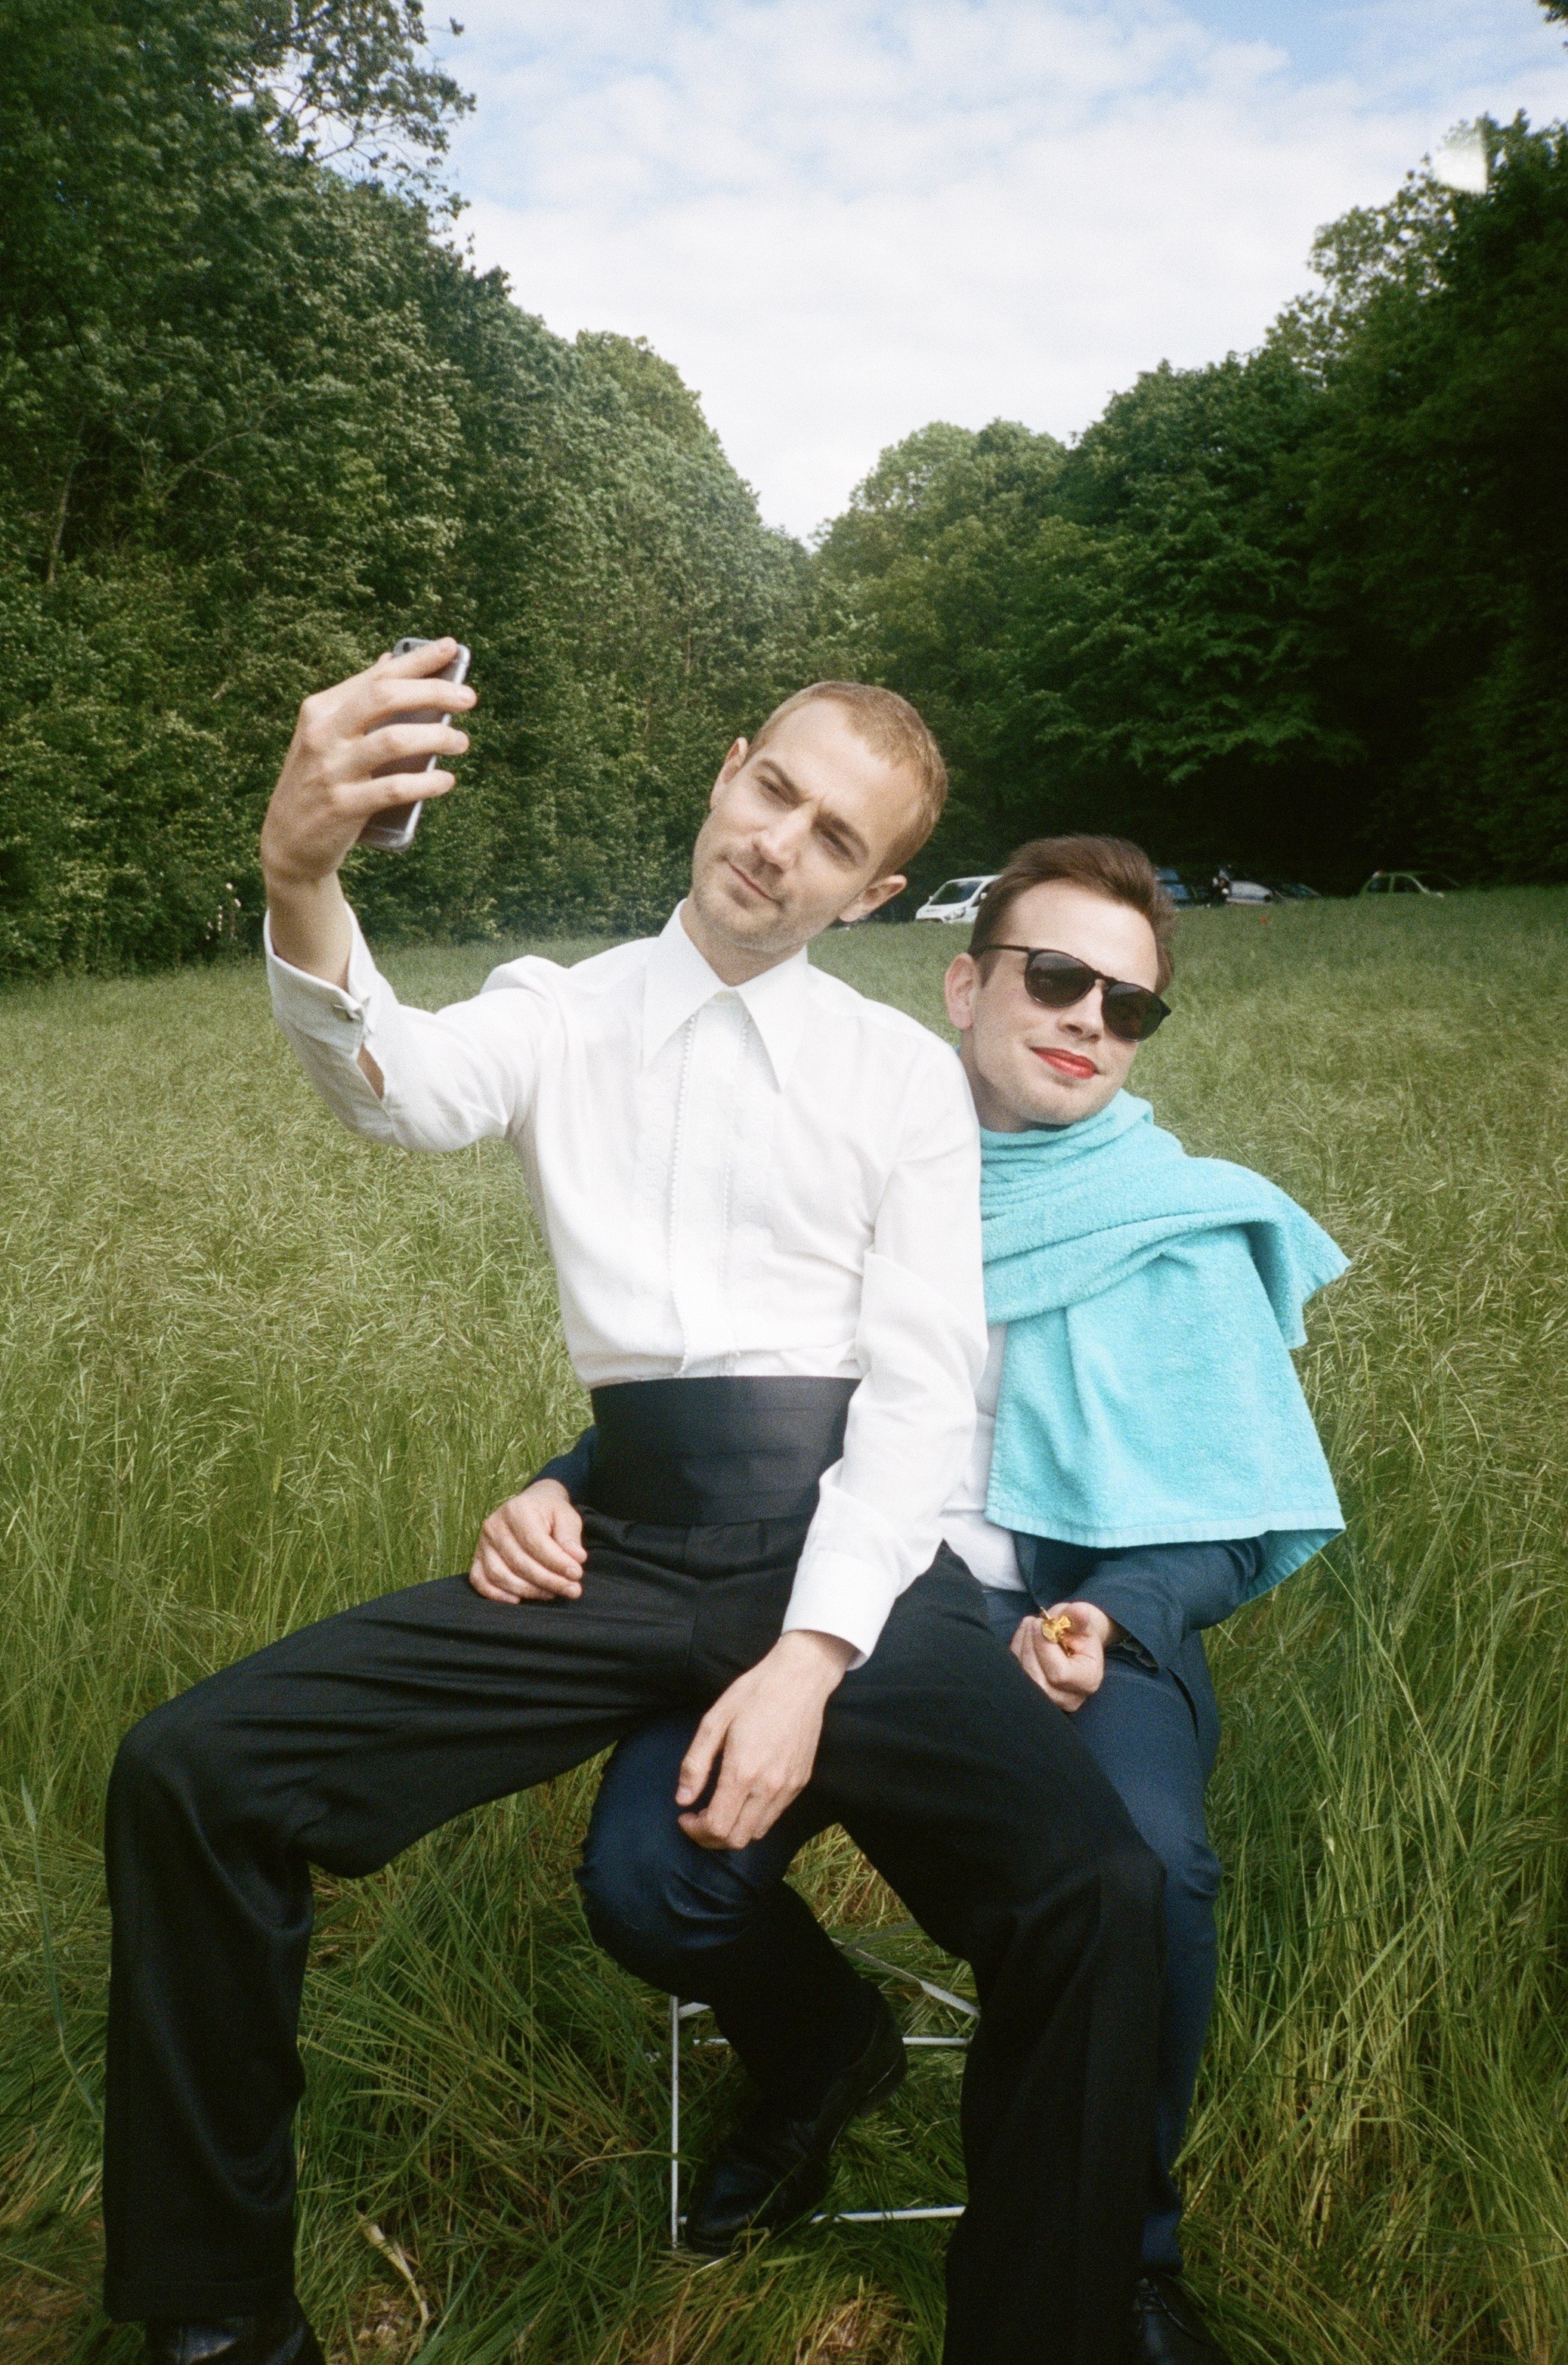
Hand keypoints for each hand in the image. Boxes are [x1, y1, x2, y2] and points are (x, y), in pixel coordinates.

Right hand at [260, 640, 475, 985]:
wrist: (287, 841)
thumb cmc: (319, 781)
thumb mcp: (327, 735)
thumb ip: (358, 699)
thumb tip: (391, 659)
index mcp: (322, 710)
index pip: (377, 676)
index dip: (418, 660)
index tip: (451, 647)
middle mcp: (323, 734)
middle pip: (386, 698)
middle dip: (434, 692)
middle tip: (468, 698)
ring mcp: (331, 770)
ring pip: (394, 740)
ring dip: (437, 738)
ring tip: (462, 742)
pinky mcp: (343, 806)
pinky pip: (394, 788)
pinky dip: (426, 782)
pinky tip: (446, 780)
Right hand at [468, 1479, 586, 1604]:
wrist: (531, 1505)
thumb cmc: (550, 1513)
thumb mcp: (567, 1516)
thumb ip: (570, 1537)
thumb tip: (577, 1559)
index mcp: (518, 1510)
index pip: (535, 1542)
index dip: (556, 1562)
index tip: (576, 1574)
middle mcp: (495, 1525)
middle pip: (519, 1562)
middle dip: (548, 1580)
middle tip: (572, 1590)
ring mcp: (483, 1543)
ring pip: (500, 1574)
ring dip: (528, 1590)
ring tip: (552, 1594)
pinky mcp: (477, 1557)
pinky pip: (479, 1580)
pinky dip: (496, 1594)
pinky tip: (518, 1600)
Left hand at [676, 1630, 853, 1851]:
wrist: (799, 1679)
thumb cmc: (752, 1694)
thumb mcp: (714, 1721)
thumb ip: (695, 1764)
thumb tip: (682, 1799)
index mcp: (743, 1771)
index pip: (716, 1826)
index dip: (694, 1830)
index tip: (684, 1815)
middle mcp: (768, 1787)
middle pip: (736, 1839)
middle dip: (710, 1837)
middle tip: (697, 1818)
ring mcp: (788, 1787)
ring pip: (757, 1833)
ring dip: (733, 1831)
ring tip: (718, 1809)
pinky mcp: (801, 1782)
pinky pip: (774, 1816)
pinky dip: (753, 1819)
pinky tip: (743, 1797)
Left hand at [1011, 1600, 1118, 1710]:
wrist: (1076, 1643)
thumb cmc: (1079, 1632)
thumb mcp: (1081, 1623)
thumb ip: (1078, 1618)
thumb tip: (1079, 1611)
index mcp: (1087, 1681)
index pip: (1058, 1674)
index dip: (1045, 1647)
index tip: (1042, 1624)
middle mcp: (1069, 1698)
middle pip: (1037, 1679)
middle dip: (1030, 1646)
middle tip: (1034, 1622)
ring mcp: (1049, 1700)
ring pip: (1023, 1678)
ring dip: (1022, 1646)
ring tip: (1030, 1626)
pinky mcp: (1032, 1694)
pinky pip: (1015, 1675)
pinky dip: (1016, 1651)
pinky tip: (1024, 1635)